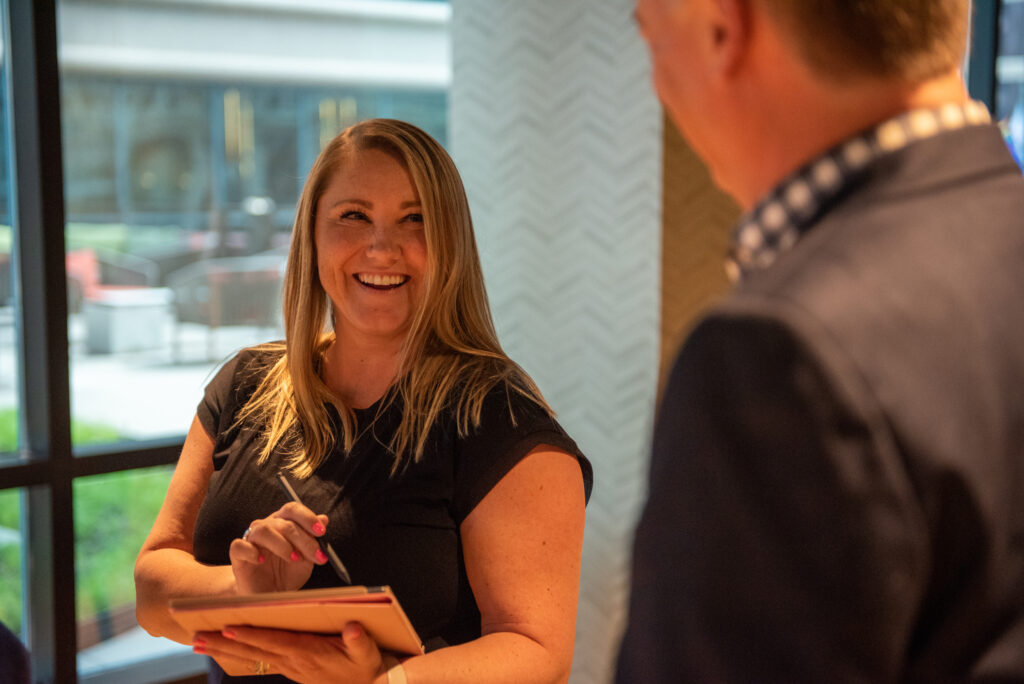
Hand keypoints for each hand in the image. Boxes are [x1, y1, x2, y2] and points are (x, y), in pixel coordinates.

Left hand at [193, 622, 385, 683]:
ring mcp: (289, 667)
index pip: (273, 642)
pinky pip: (259, 660)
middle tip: (196, 638)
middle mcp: (293, 661)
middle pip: (253, 652)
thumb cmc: (366, 665)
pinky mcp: (290, 668)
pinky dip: (239, 654)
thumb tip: (352, 627)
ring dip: (224, 650)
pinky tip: (225, 650)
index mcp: (308, 653)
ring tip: (199, 644)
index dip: (251, 636)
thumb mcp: (368, 652)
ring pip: (251, 657)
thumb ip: (359, 640)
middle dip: (224, 644)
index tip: (228, 628)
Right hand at [230, 501, 330, 593]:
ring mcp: (250, 539)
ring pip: (262, 530)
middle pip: (283, 523)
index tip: (321, 532)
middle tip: (315, 555)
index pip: (293, 509)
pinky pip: (239, 546)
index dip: (307, 517)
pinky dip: (252, 552)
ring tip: (293, 558)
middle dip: (303, 539)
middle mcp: (266, 526)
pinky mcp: (237, 555)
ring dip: (281, 544)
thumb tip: (324, 518)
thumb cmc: (287, 573)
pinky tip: (262, 561)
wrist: (268, 595)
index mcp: (283, 522)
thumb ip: (314, 539)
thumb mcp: (306, 558)